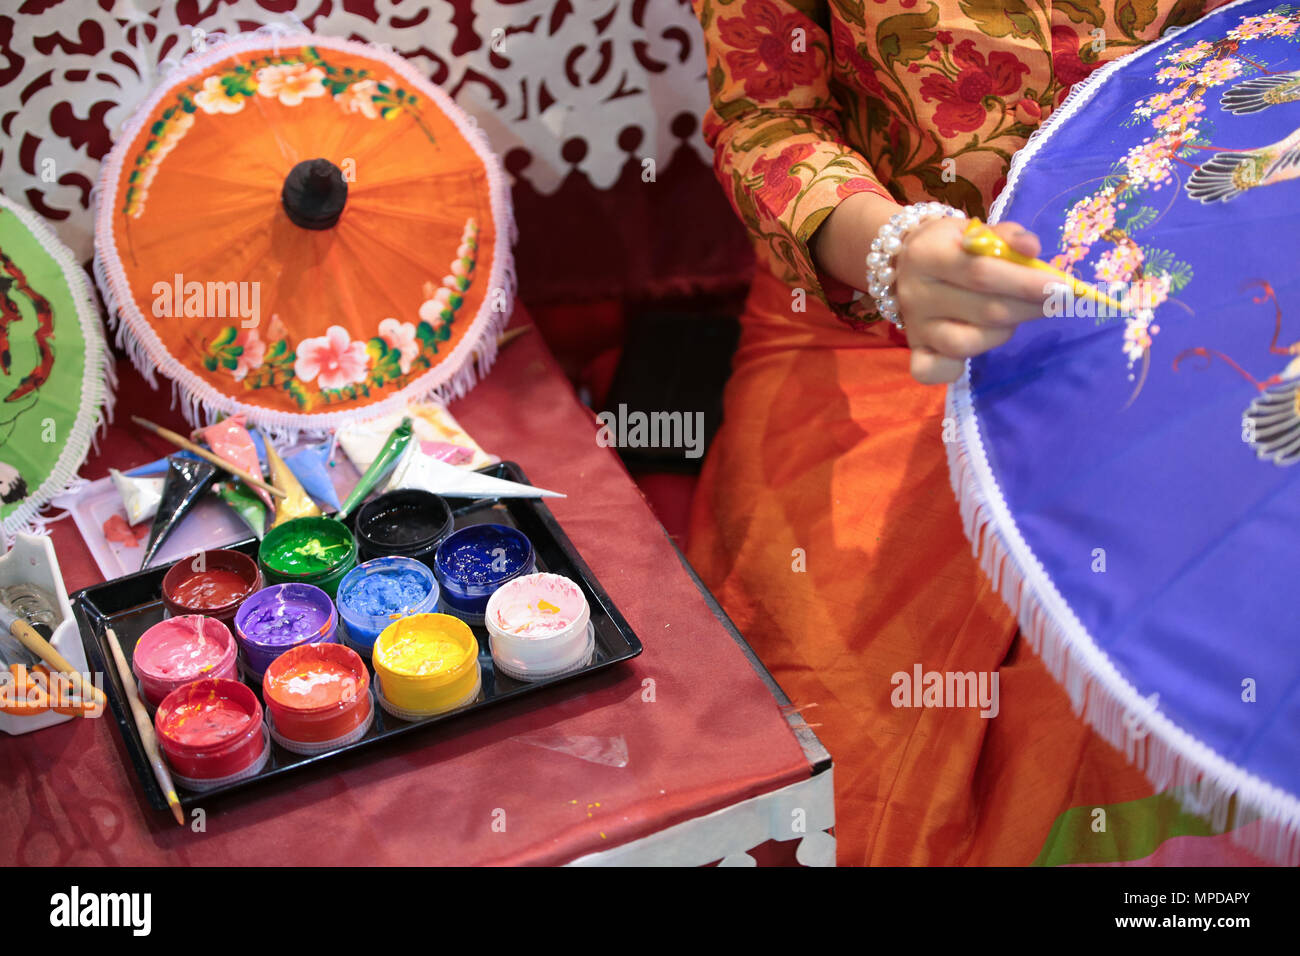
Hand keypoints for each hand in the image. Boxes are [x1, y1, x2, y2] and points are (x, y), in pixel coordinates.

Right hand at [894, 218, 1046, 383]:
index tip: (1063, 287)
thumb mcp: (975, 230)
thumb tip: (1032, 249)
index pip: (980, 272)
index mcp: (927, 254)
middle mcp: (915, 293)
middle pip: (983, 311)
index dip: (1025, 282)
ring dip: (1003, 332)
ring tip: (1014, 316)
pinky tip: (975, 346)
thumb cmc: (952, 244)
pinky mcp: (914, 349)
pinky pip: (930, 372)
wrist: (905, 261)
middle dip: (1029, 308)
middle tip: (1057, 301)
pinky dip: (954, 369)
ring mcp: (913, 326)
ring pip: (966, 343)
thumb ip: (1006, 236)